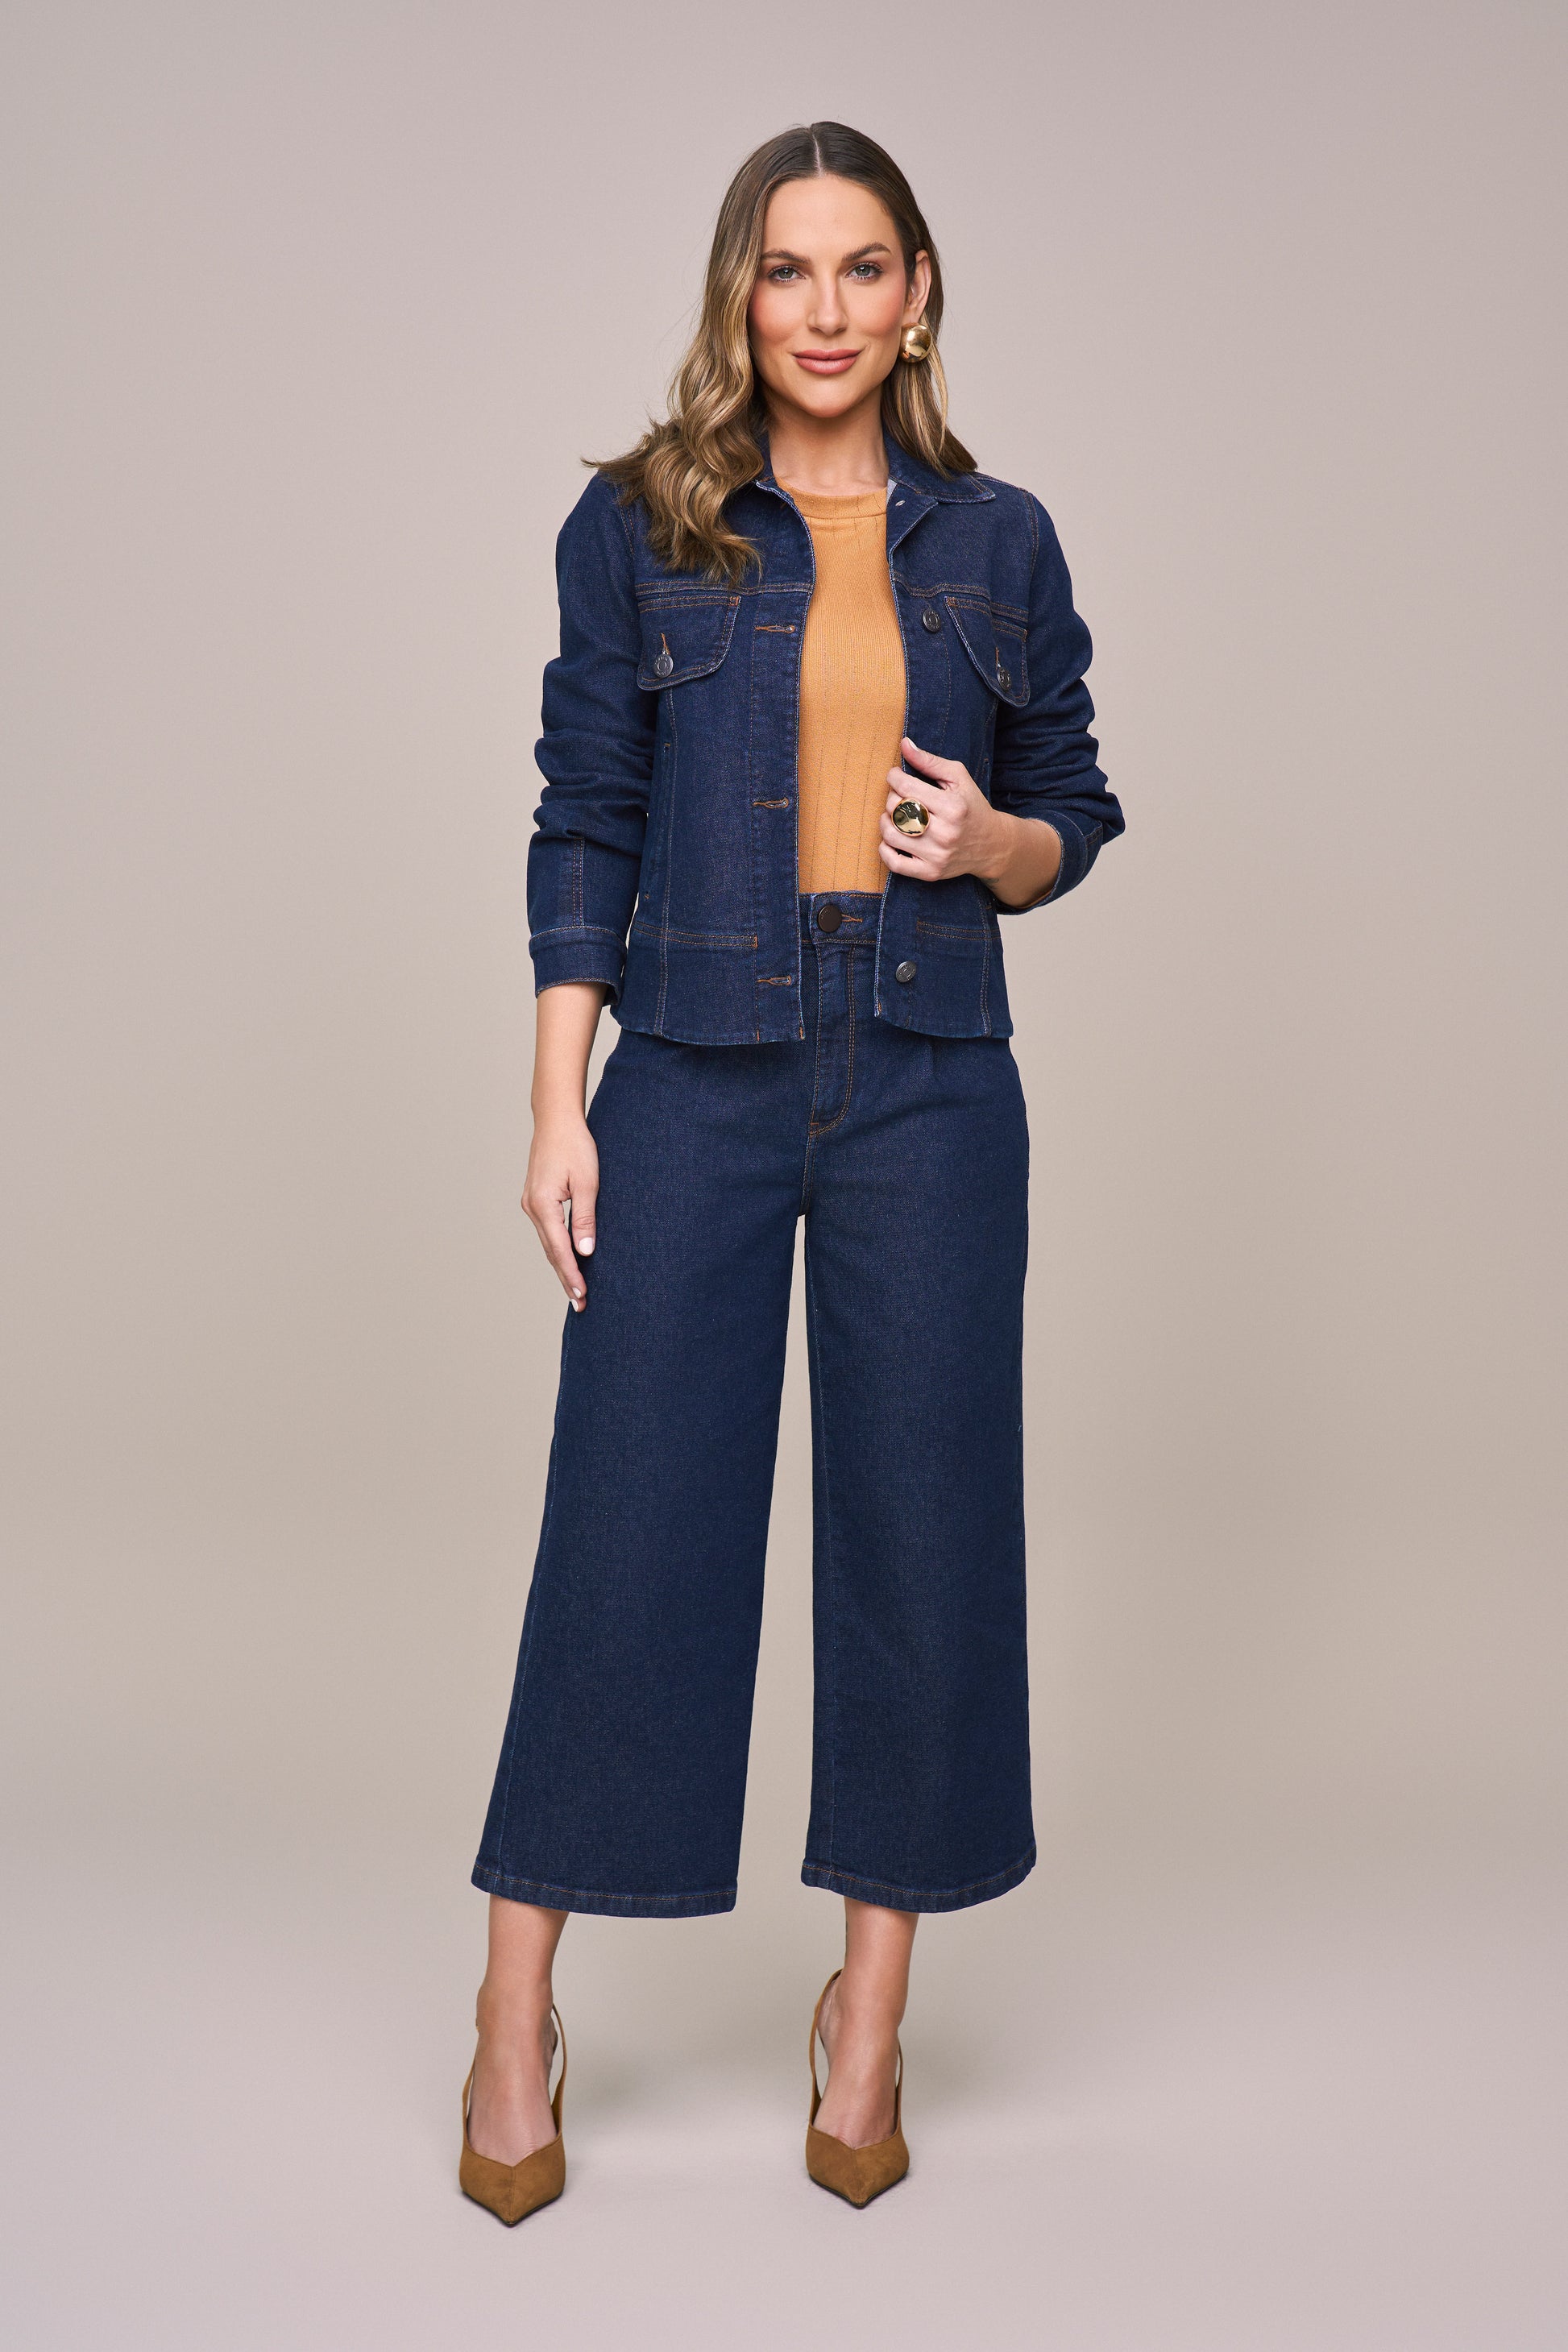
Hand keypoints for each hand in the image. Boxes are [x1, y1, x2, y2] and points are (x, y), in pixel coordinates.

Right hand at [521, 1112, 598, 1310]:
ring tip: (576, 1290)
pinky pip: (547, 1231)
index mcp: (543, 1205)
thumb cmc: (575, 1146)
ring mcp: (531, 1204)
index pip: (559, 1249)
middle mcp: (532, 1207)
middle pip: (550, 1251)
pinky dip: (557, 1248)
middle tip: (580, 1304)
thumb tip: (585, 1251)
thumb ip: (585, 1218)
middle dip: (566, 1278)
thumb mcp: (588, 1183)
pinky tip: (568, 1260)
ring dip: (562, 1266)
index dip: (571, 1275)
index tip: (581, 1296)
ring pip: (547, 1243)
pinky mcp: (536, 1199)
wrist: (556, 1121)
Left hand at [878, 737, 1001, 884]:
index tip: (896, 775)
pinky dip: (884, 849)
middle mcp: (944, 832)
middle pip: (896, 809)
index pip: (906, 787)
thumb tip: (904, 744)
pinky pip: (893, 863)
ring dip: (886, 821)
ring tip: (896, 815)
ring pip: (890, 834)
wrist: (992, 845)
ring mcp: (936, 855)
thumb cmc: (972, 807)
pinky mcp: (930, 872)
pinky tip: (893, 838)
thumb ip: (930, 761)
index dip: (894, 777)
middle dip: (892, 797)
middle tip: (900, 796)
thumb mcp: (959, 778)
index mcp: (952, 806)